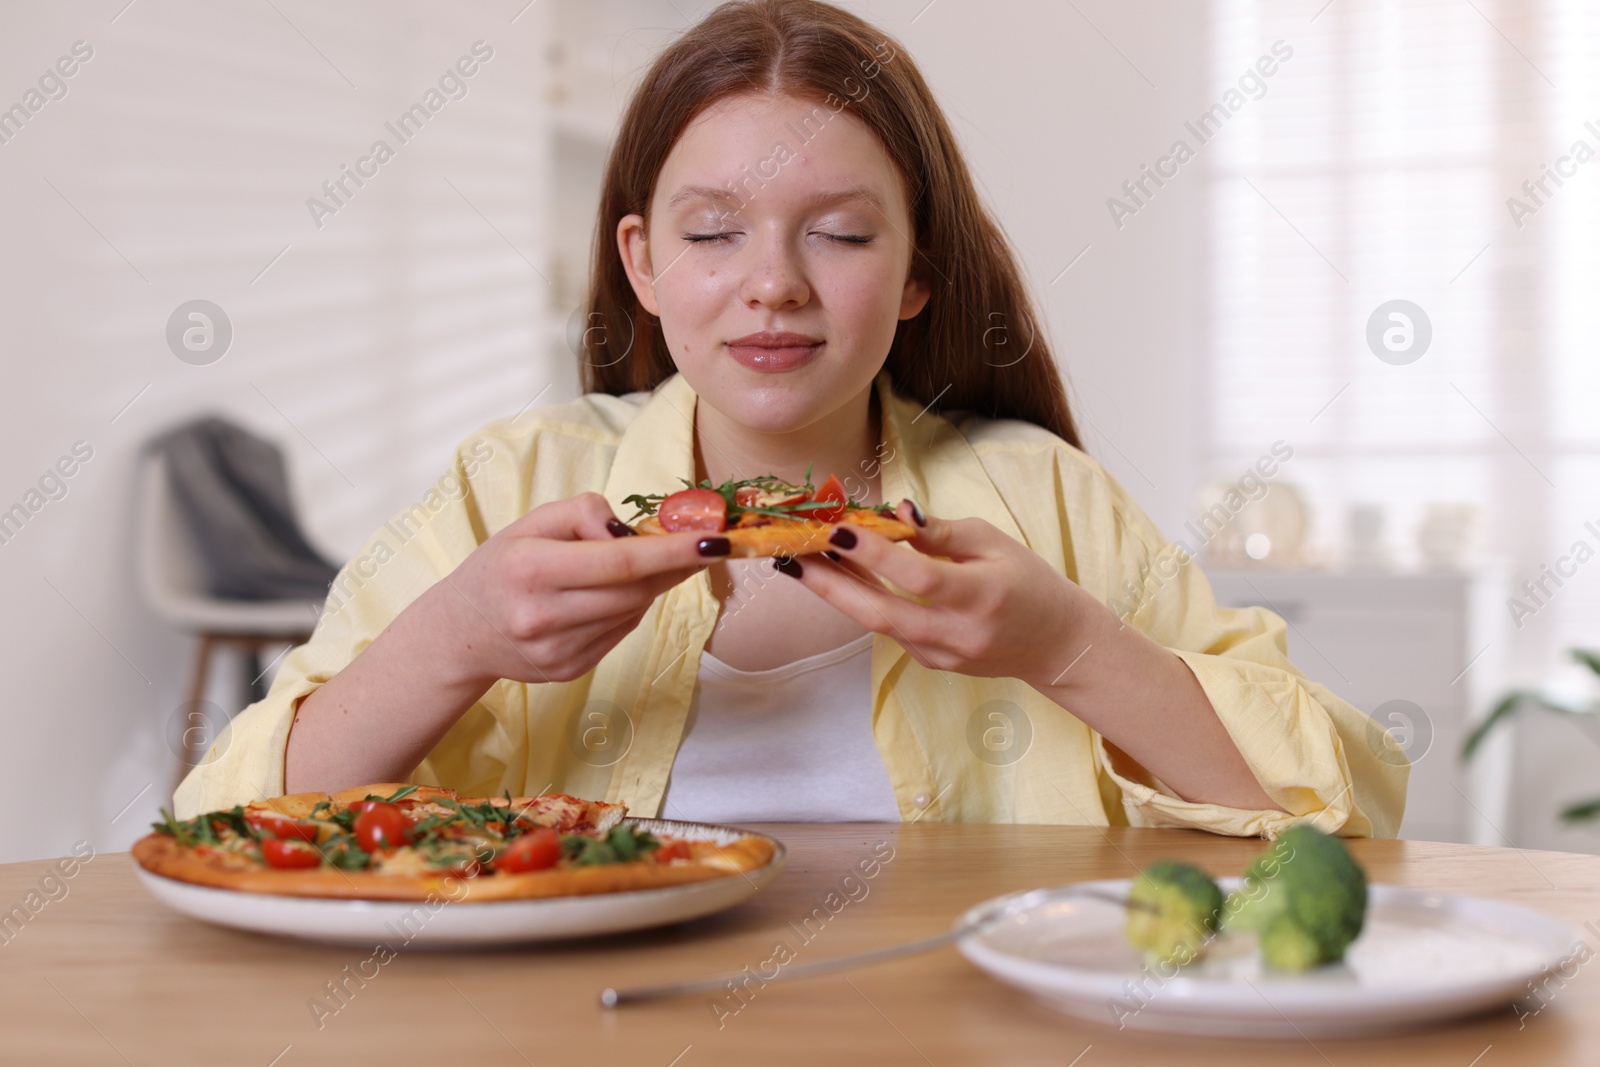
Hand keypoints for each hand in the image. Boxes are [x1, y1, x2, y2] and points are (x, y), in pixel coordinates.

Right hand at [425, 492, 718, 687]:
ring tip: (645, 563)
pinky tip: (612, 594)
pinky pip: (620, 632)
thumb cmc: (500, 567)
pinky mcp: (569, 671)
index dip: (672, 552)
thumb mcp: (529, 524)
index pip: (619, 562)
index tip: (714, 540)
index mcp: (530, 569)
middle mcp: (542, 616)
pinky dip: (629, 608)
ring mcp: (557, 651)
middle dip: (672, 565)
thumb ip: (583, 514)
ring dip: (651, 584)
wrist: (460, 632)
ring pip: (633, 612)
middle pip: (634, 590)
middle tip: (693, 543)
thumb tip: (632, 531)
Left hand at [780, 500, 1098, 685]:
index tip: (838, 529)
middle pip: (881, 614)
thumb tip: (897, 512)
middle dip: (830, 584)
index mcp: (981, 596)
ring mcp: (941, 655)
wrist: (1055, 643)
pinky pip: (889, 629)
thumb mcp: (994, 543)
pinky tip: (838, 575)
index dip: (876, 554)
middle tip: (789, 555)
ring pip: (877, 623)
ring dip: (837, 591)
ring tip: (800, 560)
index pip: (919, 577)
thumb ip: (943, 533)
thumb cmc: (1027, 582)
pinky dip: (862, 601)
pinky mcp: (931, 662)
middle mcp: (957, 633)